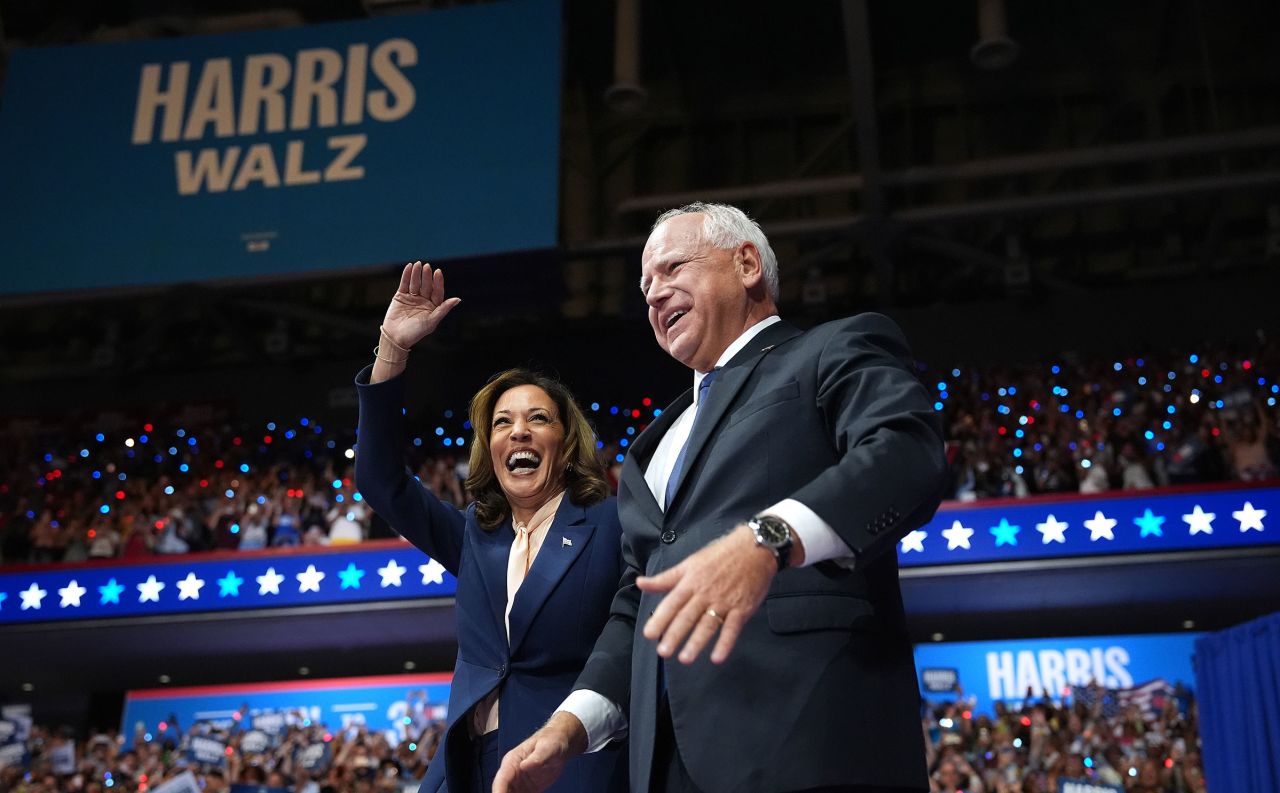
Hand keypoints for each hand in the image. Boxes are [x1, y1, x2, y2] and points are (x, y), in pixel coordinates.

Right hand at [381, 261, 460, 349]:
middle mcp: (423, 300)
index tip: (438, 272)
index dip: (437, 282)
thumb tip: (458, 299)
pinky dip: (406, 275)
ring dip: (416, 274)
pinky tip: (409, 267)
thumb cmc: (416, 332)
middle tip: (427, 266)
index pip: (437, 291)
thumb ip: (444, 309)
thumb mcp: (432, 321)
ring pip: (415, 283)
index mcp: (433, 306)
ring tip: (418, 264)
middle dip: (426, 276)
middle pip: (426, 285)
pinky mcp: (400, 296)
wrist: (396, 337)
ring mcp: (412, 297)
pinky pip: (404, 284)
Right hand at [492, 713, 584, 792]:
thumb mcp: (547, 747)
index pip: (502, 779)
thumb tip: (524, 766)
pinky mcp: (527, 790)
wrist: (559, 745)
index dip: (499, 791)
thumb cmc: (551, 741)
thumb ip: (537, 757)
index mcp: (512, 761)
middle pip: (503, 791)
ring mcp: (518, 783)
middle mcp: (512, 773)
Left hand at [637, 525, 775, 664]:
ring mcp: (725, 601)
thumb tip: (640, 583)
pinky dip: (725, 643)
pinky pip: (733, 628)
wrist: (755, 548)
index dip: (660, 618)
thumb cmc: (720, 555)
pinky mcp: (742, 608)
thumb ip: (665, 578)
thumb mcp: (690, 563)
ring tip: (685, 659)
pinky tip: (717, 657)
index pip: (673, 602)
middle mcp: (706, 593)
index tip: (649, 634)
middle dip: (675, 634)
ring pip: (708, 624)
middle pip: (688, 616)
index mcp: (691, 581)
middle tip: (663, 652)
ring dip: (696, 642)